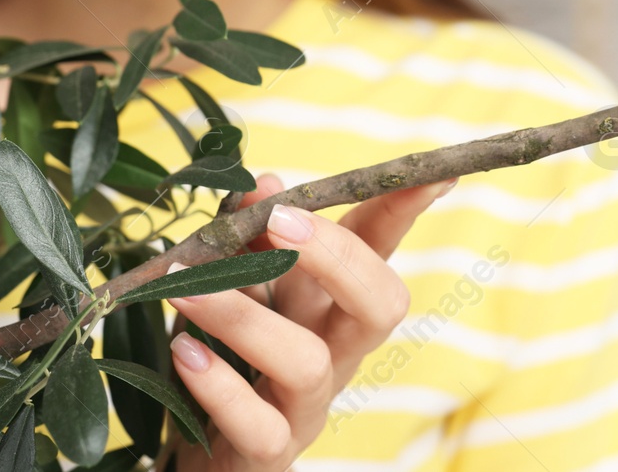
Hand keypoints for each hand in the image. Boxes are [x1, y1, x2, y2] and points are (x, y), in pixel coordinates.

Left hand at [161, 172, 456, 470]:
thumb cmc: (222, 357)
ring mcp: (306, 408)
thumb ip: (246, 238)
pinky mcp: (267, 453)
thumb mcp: (234, 288)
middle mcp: (336, 354)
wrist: (195, 453)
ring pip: (307, 362)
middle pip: (380, 306)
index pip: (379, 248)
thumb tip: (262, 183)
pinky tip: (183, 352)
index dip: (405, 209)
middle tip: (275, 220)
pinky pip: (259, 426)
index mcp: (332, 305)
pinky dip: (219, 386)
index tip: (434, 173)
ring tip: (187, 286)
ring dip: (244, 317)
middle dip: (337, 256)